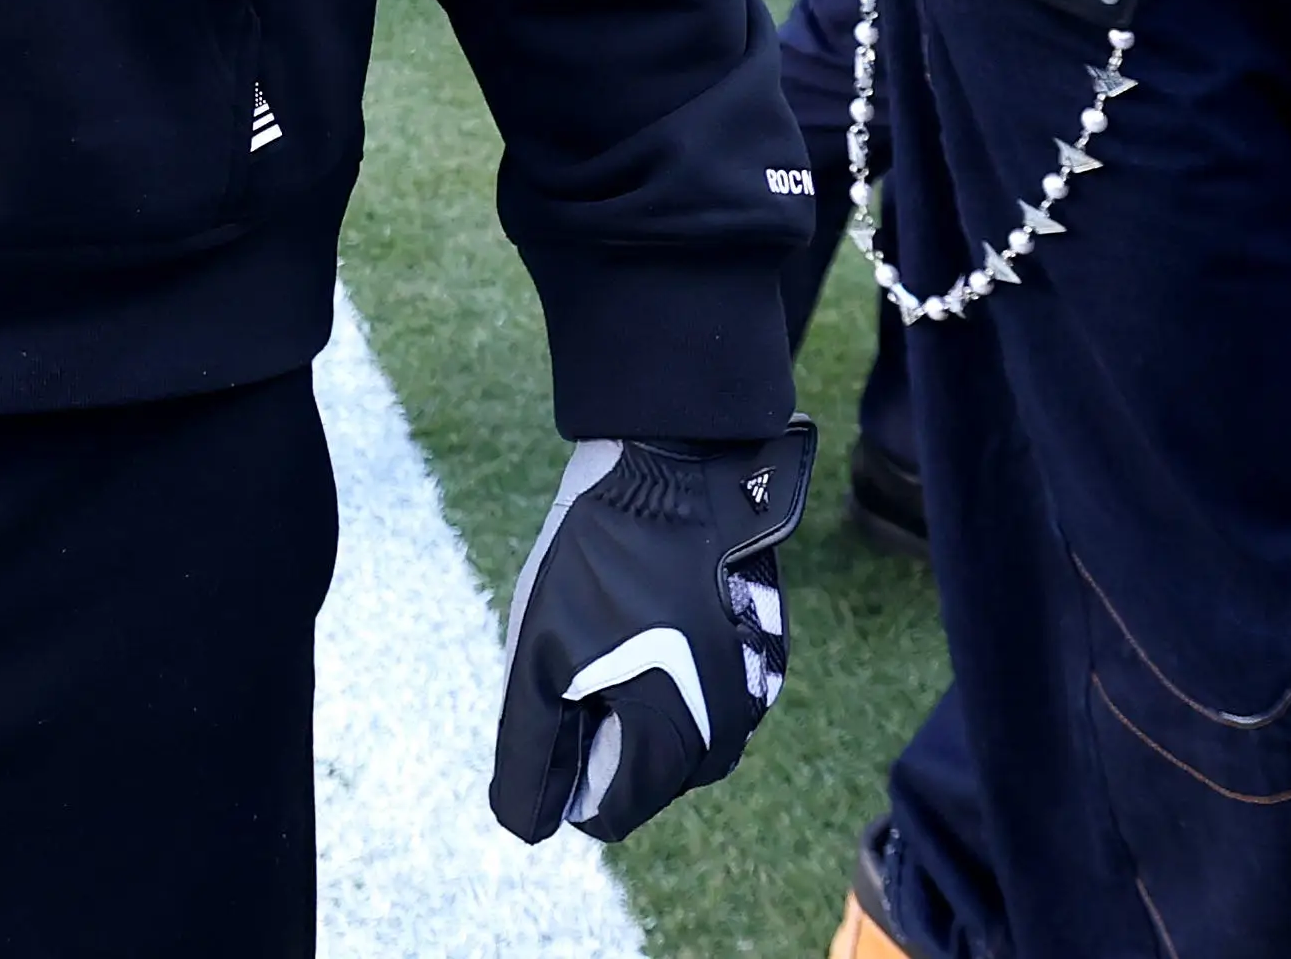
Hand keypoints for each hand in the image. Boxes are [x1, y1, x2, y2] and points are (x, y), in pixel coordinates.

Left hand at [491, 424, 810, 846]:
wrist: (673, 464)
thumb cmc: (597, 560)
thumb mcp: (538, 658)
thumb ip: (531, 752)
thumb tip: (527, 826)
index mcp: (678, 746)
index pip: (608, 813)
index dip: (565, 771)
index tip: (553, 701)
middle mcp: (730, 732)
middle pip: (643, 776)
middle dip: (602, 733)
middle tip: (578, 656)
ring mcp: (754, 689)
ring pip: (674, 733)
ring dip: (632, 699)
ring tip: (608, 626)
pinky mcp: (763, 650)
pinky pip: (703, 691)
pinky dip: (665, 669)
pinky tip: (643, 612)